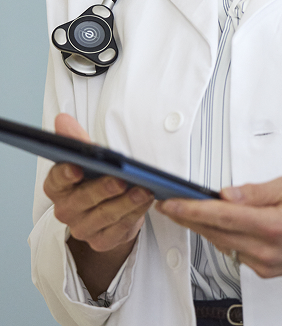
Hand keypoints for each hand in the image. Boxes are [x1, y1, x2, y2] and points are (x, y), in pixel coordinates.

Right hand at [43, 114, 153, 297]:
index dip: (65, 174)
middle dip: (102, 189)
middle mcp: (66, 210)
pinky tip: (146, 202)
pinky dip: (134, 215)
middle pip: (82, 200)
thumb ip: (77, 139)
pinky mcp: (101, 241)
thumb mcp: (90, 156)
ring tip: (144, 189)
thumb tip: (62, 119)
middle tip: (121, 179)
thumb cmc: (96, 177)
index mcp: (58, 187)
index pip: (56, 180)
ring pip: (104, 216)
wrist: (109, 207)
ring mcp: (82, 228)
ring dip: (126, 203)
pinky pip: (118, 230)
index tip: (77, 166)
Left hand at [156, 176, 281, 278]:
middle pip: (215, 233)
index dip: (191, 209)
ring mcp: (265, 264)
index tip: (170, 202)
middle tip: (168, 202)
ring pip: (222, 244)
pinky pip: (235, 252)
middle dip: (188, 217)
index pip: (221, 217)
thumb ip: (256, 192)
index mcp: (273, 226)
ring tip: (186, 209)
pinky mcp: (265, 271)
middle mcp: (267, 250)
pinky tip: (216, 224)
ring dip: (202, 227)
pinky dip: (222, 236)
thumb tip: (226, 194)